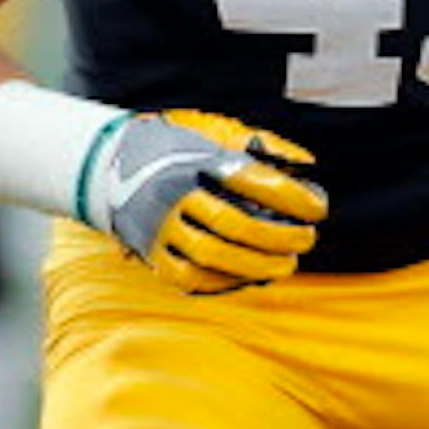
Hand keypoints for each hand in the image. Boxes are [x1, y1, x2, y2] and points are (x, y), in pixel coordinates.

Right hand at [87, 109, 328, 294]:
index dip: (290, 196)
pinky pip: (190, 276)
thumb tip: (304, 174)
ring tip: (286, 264)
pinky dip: (225, 282)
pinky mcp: (150, 252)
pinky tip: (249, 278)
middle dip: (278, 237)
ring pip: (213, 254)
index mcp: (196, 161)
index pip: (251, 179)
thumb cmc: (178, 155)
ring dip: (257, 264)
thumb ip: (253, 162)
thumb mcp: (211, 145)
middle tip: (306, 240)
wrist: (110, 163)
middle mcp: (176, 193)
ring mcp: (160, 225)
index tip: (318, 208)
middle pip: (234, 223)